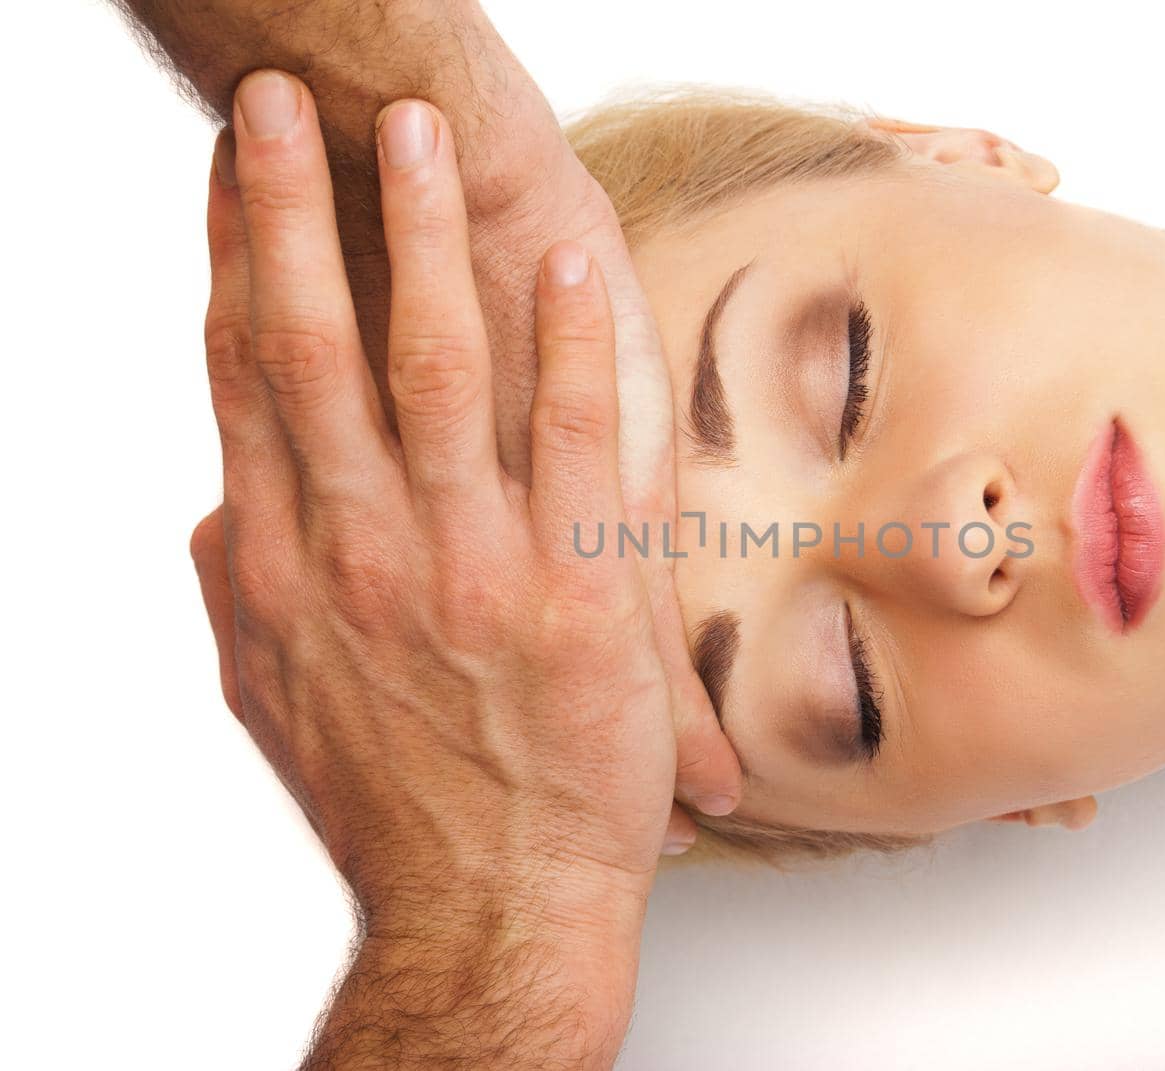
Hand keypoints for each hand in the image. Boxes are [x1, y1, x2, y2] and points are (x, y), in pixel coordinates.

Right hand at [196, 71, 682, 932]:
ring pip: (433, 372)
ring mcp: (466, 567)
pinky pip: (571, 443)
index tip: (226, 177)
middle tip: (290, 105)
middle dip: (297, 214)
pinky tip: (559, 266)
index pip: (246, 383)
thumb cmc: (392, 804)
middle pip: (315, 349)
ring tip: (415, 136)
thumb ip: (240, 596)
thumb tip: (216, 519)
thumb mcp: (278, 699)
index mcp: (287, 566)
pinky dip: (564, 349)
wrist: (487, 908)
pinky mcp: (570, 592)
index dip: (231, 264)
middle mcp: (360, 551)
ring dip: (421, 244)